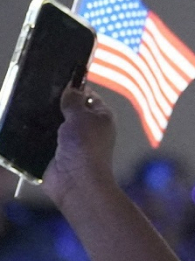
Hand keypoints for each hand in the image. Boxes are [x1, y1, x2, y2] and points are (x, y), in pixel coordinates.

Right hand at [41, 84, 117, 208]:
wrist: (76, 181)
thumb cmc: (85, 146)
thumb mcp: (81, 116)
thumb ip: (74, 101)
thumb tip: (72, 88)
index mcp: (102, 117)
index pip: (90, 97)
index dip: (77, 88)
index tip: (60, 80)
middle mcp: (89, 128)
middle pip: (70, 109)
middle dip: (57, 102)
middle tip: (41, 92)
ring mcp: (73, 140)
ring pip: (56, 122)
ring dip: (46, 117)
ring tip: (32, 105)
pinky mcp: (57, 151)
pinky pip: (46, 136)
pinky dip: (39, 131)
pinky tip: (28, 122)